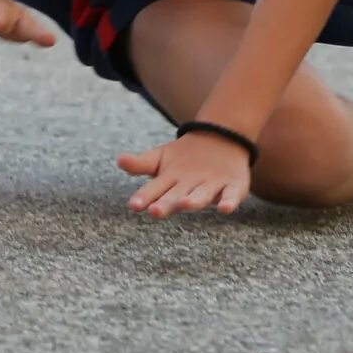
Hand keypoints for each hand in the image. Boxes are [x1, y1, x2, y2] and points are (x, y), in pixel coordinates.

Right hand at [116, 129, 253, 216]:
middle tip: (155, 212)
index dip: (145, 198)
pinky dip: (228, 203)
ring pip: (201, 197)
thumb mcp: (161, 157)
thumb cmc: (185, 157)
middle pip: (175, 198)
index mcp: (170, 185)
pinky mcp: (233, 188)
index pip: (154, 192)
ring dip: (194, 201)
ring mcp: (211, 189)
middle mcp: (189, 190)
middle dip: (166, 205)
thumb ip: (140, 163)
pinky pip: (230, 197)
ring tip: (185, 203)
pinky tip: (224, 208)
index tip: (134, 205)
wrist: (220, 141)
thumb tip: (119, 159)